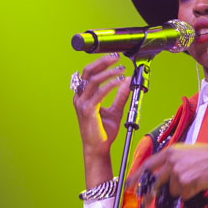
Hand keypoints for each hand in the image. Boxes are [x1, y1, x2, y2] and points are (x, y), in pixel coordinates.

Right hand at [73, 53, 130, 188]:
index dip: (100, 63)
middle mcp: (80, 98)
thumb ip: (121, 95)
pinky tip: (119, 81)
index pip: (89, 74)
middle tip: (116, 58)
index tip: (114, 58)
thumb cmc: (103, 132)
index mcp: (83, 96)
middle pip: (88, 72)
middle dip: (102, 62)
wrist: (98, 149)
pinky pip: (99, 93)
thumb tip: (127, 81)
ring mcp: (82, 104)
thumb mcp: (115, 110)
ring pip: (93, 80)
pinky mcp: (88, 111)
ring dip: (109, 72)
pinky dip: (110, 85)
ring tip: (121, 70)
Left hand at [128, 143, 207, 207]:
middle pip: (155, 181)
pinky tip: (200, 183)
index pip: (148, 164)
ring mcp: (178, 171)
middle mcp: (172, 160)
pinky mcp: (186, 182)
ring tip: (196, 180)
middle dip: (148, 194)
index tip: (128, 185)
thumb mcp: (189, 152)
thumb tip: (161, 177)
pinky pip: (184, 195)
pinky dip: (191, 193)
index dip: (136, 176)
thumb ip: (174, 161)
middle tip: (143, 203)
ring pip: (172, 190)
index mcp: (171, 150)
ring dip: (182, 190)